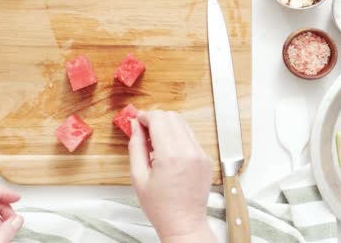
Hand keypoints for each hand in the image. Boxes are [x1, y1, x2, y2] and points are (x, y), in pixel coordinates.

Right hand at [128, 110, 216, 242]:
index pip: (158, 118)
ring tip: (155, 144)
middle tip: (144, 133)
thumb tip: (134, 126)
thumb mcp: (138, 177)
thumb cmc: (161, 207)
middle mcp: (189, 151)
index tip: (136, 121)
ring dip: (167, 126)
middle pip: (171, 116)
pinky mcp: (206, 158)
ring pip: (182, 123)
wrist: (184, 224)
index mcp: (170, 155)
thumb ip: (135, 146)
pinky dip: (178, 136)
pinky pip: (190, 136)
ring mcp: (200, 154)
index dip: (144, 116)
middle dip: (155, 119)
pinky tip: (168, 152)